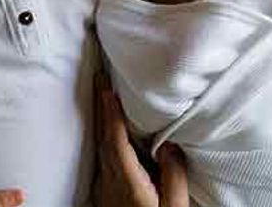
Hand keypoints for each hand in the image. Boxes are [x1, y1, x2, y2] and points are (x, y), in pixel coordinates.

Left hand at [95, 73, 189, 206]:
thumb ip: (173, 178)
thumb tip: (171, 147)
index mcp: (128, 181)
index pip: (115, 140)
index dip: (109, 112)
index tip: (105, 88)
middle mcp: (111, 181)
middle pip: (102, 137)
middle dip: (99, 107)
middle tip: (98, 78)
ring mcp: (105, 187)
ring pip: (100, 147)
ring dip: (100, 120)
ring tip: (102, 95)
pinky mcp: (105, 193)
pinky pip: (102, 157)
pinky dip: (104, 137)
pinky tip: (106, 131)